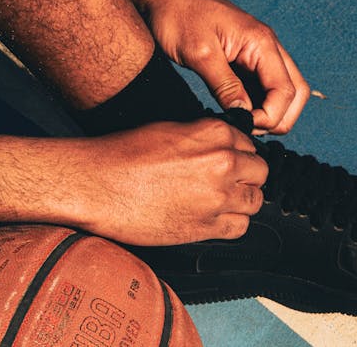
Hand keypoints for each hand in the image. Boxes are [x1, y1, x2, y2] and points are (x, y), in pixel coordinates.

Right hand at [77, 119, 267, 244]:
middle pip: (259, 173)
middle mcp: (224, 163)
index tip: (230, 164)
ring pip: (255, 201)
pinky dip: (231, 224)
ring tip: (218, 202)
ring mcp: (218, 197)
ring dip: (241, 202)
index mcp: (215, 134)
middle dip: (246, 178)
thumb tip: (220, 147)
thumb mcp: (169, 130)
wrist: (97, 184)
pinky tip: (212, 218)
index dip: (239, 156)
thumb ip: (203, 137)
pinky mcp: (206, 227)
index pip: (250, 146)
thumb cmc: (123, 155)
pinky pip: (240, 227)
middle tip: (226, 183)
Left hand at [139, 0, 309, 134]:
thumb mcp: (200, 55)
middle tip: (247, 130)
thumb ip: (225, 86)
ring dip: (269, 114)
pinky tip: (237, 115)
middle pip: (295, 93)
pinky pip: (262, 88)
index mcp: (262, 44)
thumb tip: (243, 116)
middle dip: (278, 118)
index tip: (244, 126)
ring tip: (241, 125)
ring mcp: (258, 55)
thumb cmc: (179, 17)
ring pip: (282, 92)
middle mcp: (267, 49)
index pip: (286, 91)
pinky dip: (256, 105)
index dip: (270, 116)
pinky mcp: (245, 61)